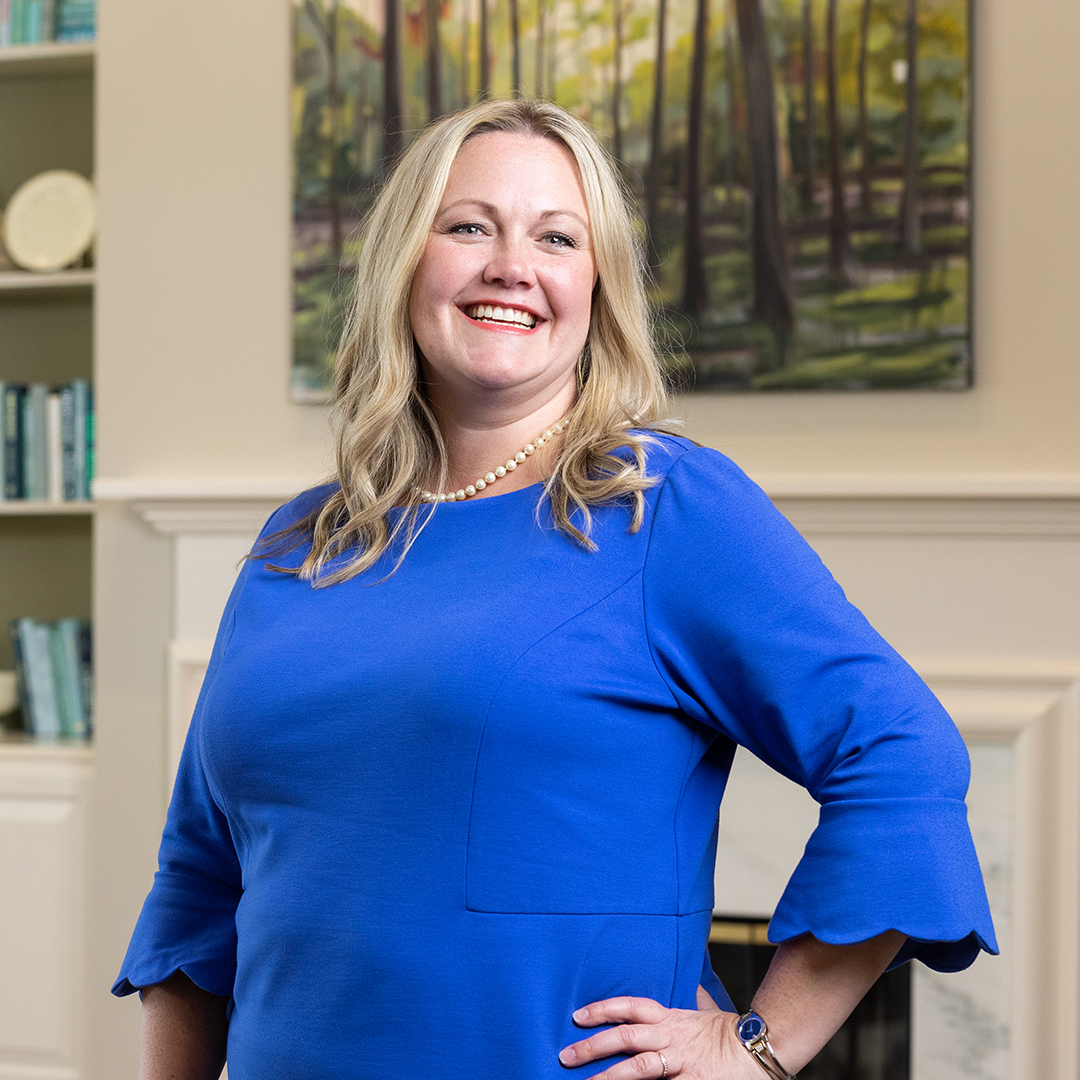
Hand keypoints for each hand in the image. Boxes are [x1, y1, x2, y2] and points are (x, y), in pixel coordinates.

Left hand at [558, 987, 760, 1078]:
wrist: (761, 1050)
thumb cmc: (733, 1033)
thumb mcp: (709, 1011)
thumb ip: (695, 999)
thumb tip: (690, 982)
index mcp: (672, 1018)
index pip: (631, 1007)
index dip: (603, 1009)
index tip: (578, 1015)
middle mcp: (671, 1038)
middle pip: (626, 1037)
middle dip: (593, 1046)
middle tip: (566, 1054)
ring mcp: (680, 1063)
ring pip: (637, 1068)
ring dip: (608, 1077)